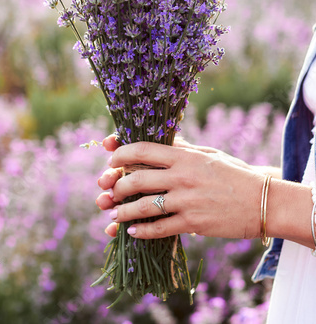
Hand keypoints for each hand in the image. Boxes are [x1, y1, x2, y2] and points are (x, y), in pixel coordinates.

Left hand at [96, 137, 263, 239]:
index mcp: (185, 156)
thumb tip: (159, 139)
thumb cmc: (234, 174)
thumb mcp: (207, 154)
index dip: (120, 153)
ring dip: (122, 211)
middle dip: (116, 186)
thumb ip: (181, 148)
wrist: (262, 201)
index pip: (142, 149)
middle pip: (136, 179)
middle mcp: (182, 176)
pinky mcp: (193, 223)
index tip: (111, 160)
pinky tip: (132, 231)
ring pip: (142, 205)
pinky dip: (141, 231)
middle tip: (109, 190)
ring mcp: (186, 201)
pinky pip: (159, 228)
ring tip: (113, 214)